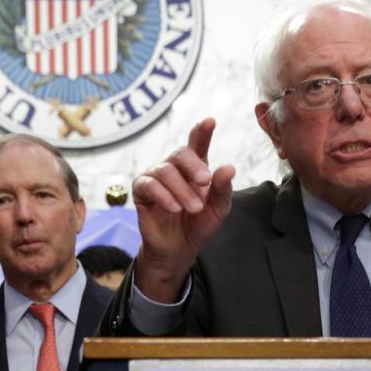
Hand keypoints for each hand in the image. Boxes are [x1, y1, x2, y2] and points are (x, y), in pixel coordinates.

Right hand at [130, 118, 236, 302]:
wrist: (179, 250)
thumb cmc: (199, 225)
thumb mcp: (218, 210)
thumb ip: (222, 189)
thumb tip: (228, 167)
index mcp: (195, 168)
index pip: (198, 144)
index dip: (202, 132)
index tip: (210, 121)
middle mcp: (174, 168)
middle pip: (180, 153)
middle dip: (194, 165)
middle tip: (205, 182)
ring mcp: (155, 177)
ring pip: (165, 170)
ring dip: (181, 190)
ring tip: (193, 209)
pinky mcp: (141, 191)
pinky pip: (148, 184)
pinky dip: (163, 195)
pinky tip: (174, 208)